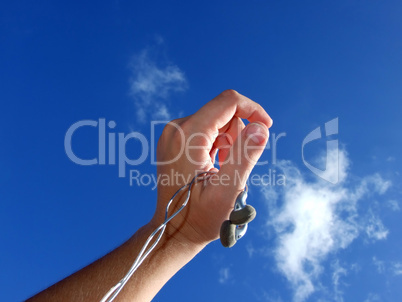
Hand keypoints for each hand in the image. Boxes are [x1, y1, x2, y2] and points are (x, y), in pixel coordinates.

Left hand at [152, 90, 272, 247]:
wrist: (173, 230)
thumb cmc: (199, 217)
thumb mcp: (228, 189)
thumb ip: (245, 155)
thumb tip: (262, 127)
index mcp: (188, 135)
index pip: (228, 101)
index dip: (253, 110)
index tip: (267, 128)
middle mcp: (176, 128)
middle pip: (223, 112)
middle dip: (237, 134)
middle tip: (232, 165)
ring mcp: (173, 134)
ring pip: (216, 121)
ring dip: (228, 142)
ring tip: (221, 170)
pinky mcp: (175, 140)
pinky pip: (205, 130)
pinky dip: (217, 145)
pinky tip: (213, 167)